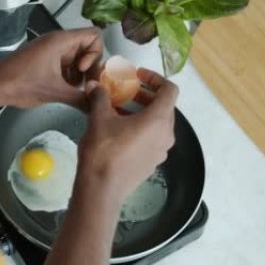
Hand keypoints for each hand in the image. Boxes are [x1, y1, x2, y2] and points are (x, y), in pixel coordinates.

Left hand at [0, 28, 102, 110]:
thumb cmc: (22, 84)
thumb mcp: (55, 93)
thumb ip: (80, 99)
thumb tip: (98, 107)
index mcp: (61, 41)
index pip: (94, 36)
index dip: (95, 54)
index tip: (81, 71)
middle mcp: (58, 42)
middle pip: (88, 48)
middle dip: (90, 68)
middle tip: (84, 86)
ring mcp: (51, 51)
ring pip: (78, 58)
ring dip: (80, 75)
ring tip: (72, 90)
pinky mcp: (45, 61)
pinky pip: (66, 65)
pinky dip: (69, 77)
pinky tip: (63, 91)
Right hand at [77, 69, 178, 200]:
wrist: (102, 188)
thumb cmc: (104, 150)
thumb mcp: (99, 118)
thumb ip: (100, 97)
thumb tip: (95, 85)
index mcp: (158, 119)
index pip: (169, 90)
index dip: (155, 78)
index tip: (137, 76)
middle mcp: (166, 134)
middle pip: (164, 106)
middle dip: (145, 95)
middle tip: (125, 91)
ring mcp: (161, 150)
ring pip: (158, 123)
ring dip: (142, 111)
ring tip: (118, 109)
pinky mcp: (152, 162)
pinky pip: (152, 138)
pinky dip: (141, 127)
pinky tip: (119, 130)